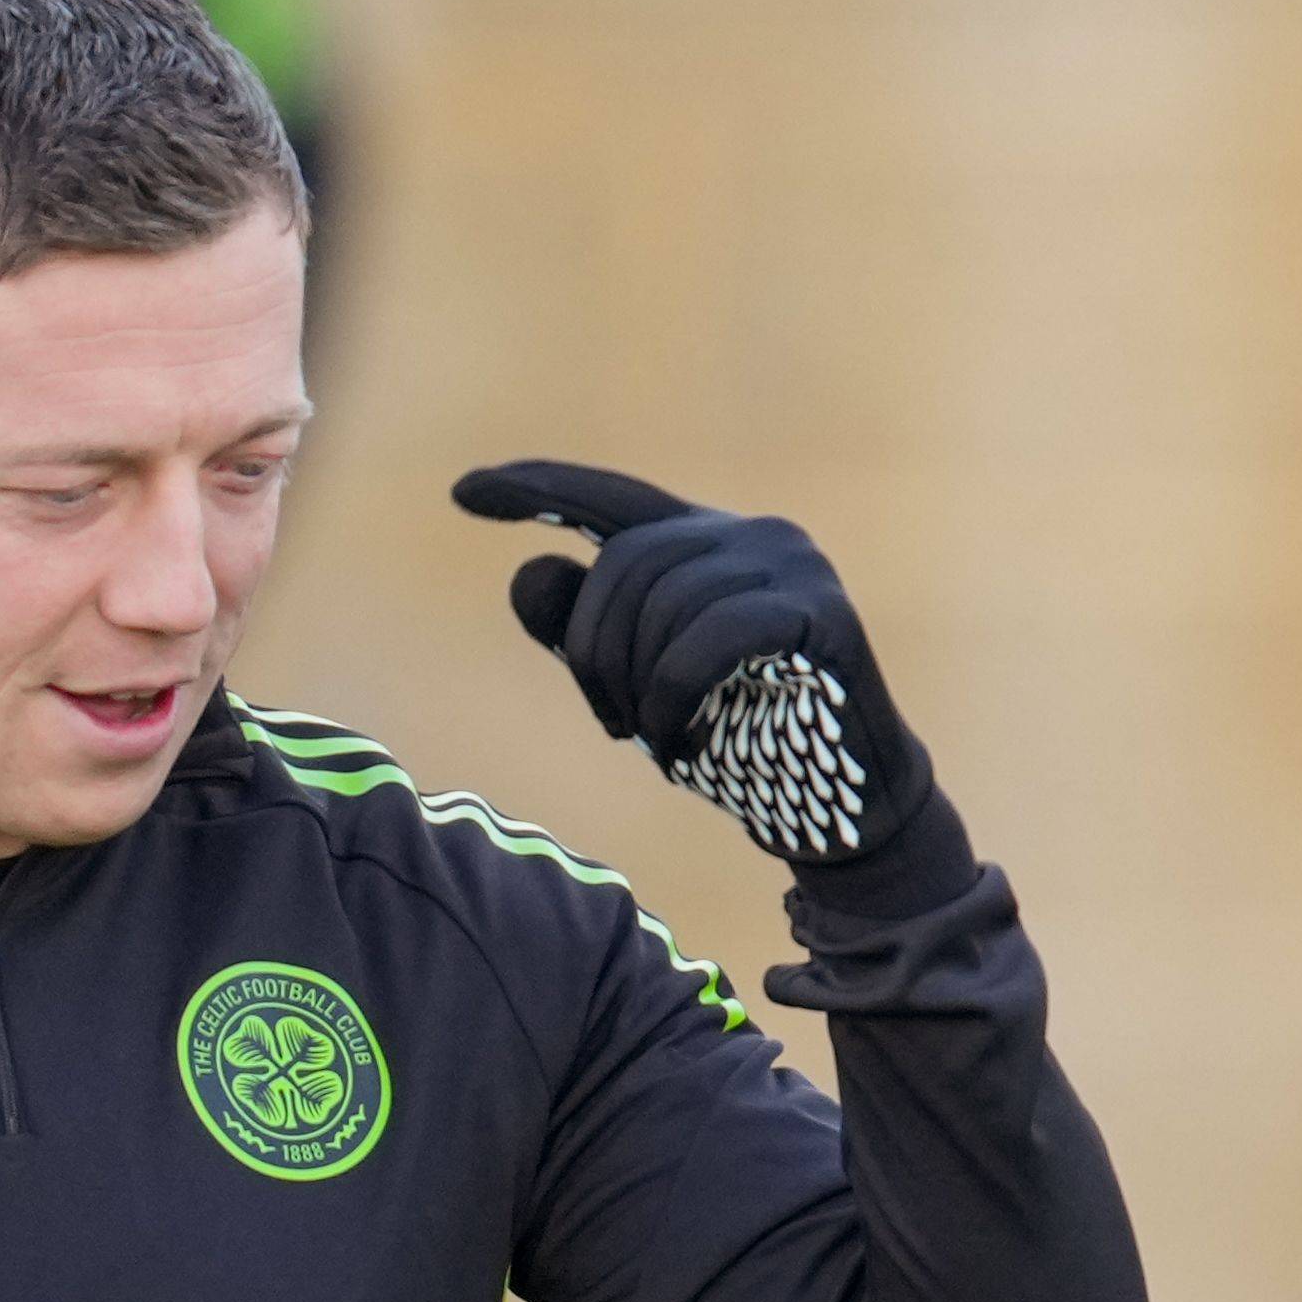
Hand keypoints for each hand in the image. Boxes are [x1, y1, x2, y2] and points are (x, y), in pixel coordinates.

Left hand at [450, 462, 940, 871]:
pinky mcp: (821, 612)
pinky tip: (680, 740)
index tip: (463, 493)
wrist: (838, 811)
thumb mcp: (636, 690)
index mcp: (707, 542)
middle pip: (625, 563)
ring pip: (665, 601)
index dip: (537, 490)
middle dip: (595, 652)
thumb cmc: (738, 743)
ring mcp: (794, 566)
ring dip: (639, 686)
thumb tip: (529, 570)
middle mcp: (753, 534)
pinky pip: (710, 636)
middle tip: (613, 726)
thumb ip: (580, 636)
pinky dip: (675, 693)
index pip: (610, 499)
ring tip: (658, 741)